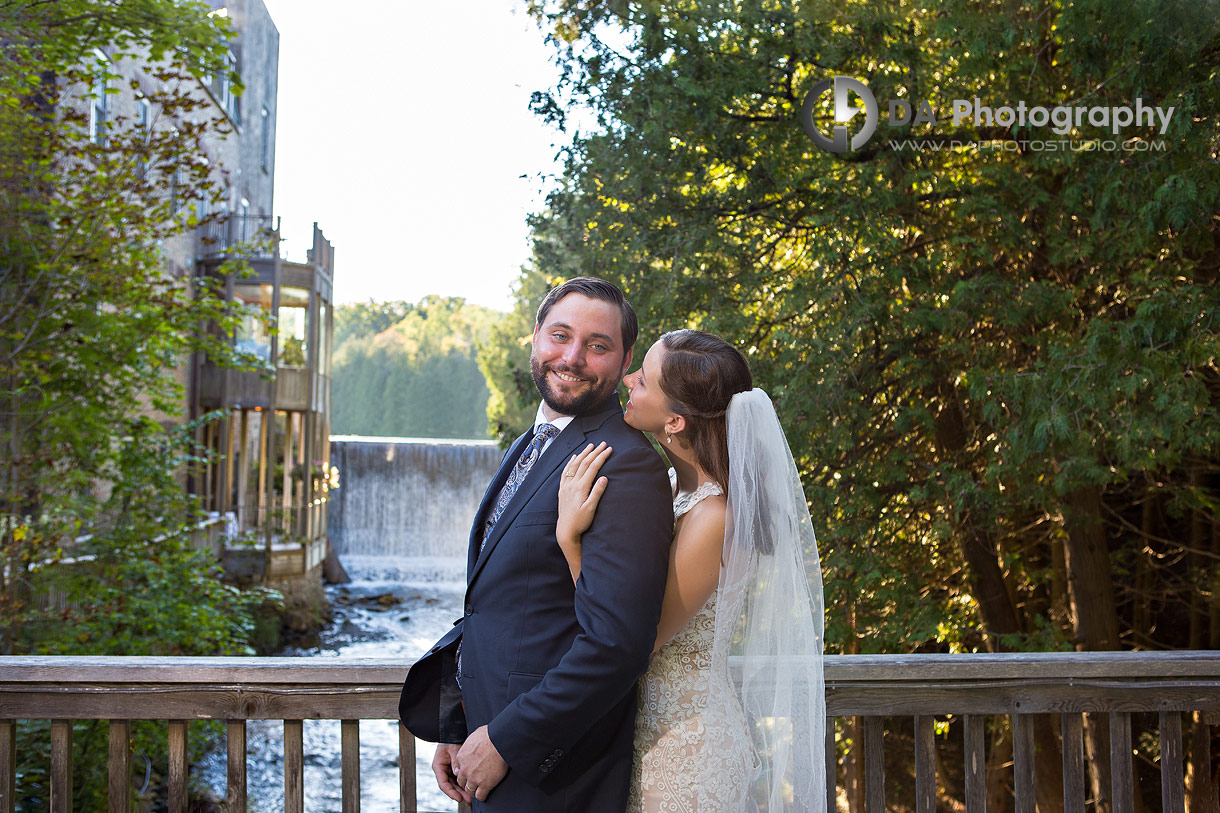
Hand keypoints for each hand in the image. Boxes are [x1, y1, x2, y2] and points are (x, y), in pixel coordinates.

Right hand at [432, 743, 470, 803]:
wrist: (455, 732)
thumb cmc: (452, 739)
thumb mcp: (453, 749)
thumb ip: (455, 762)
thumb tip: (458, 773)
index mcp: (438, 766)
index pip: (443, 784)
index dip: (451, 792)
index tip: (458, 798)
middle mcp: (443, 770)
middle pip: (450, 786)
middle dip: (459, 794)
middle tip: (468, 800)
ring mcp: (449, 771)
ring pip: (455, 784)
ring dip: (462, 791)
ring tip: (470, 798)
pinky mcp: (455, 769)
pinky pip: (459, 779)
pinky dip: (464, 784)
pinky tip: (471, 789)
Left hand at [453, 725, 508, 802]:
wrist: (499, 741)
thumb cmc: (489, 735)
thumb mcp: (473, 736)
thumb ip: (470, 744)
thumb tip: (473, 742)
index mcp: (461, 758)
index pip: (459, 770)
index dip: (465, 772)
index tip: (470, 772)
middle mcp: (465, 769)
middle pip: (462, 782)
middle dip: (468, 782)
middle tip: (474, 782)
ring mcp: (474, 778)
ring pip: (469, 790)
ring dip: (474, 790)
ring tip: (479, 789)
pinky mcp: (485, 784)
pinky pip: (480, 796)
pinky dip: (482, 796)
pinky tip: (485, 792)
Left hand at [557, 442, 611, 579]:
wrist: (566, 530)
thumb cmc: (581, 521)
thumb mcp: (591, 509)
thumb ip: (597, 492)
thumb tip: (604, 478)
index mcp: (581, 488)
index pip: (593, 468)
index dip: (601, 457)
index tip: (609, 449)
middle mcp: (572, 484)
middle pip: (584, 463)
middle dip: (594, 452)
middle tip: (603, 443)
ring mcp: (566, 486)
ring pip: (574, 465)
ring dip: (583, 454)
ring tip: (590, 446)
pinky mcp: (562, 490)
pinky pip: (565, 472)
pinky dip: (570, 463)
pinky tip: (574, 457)